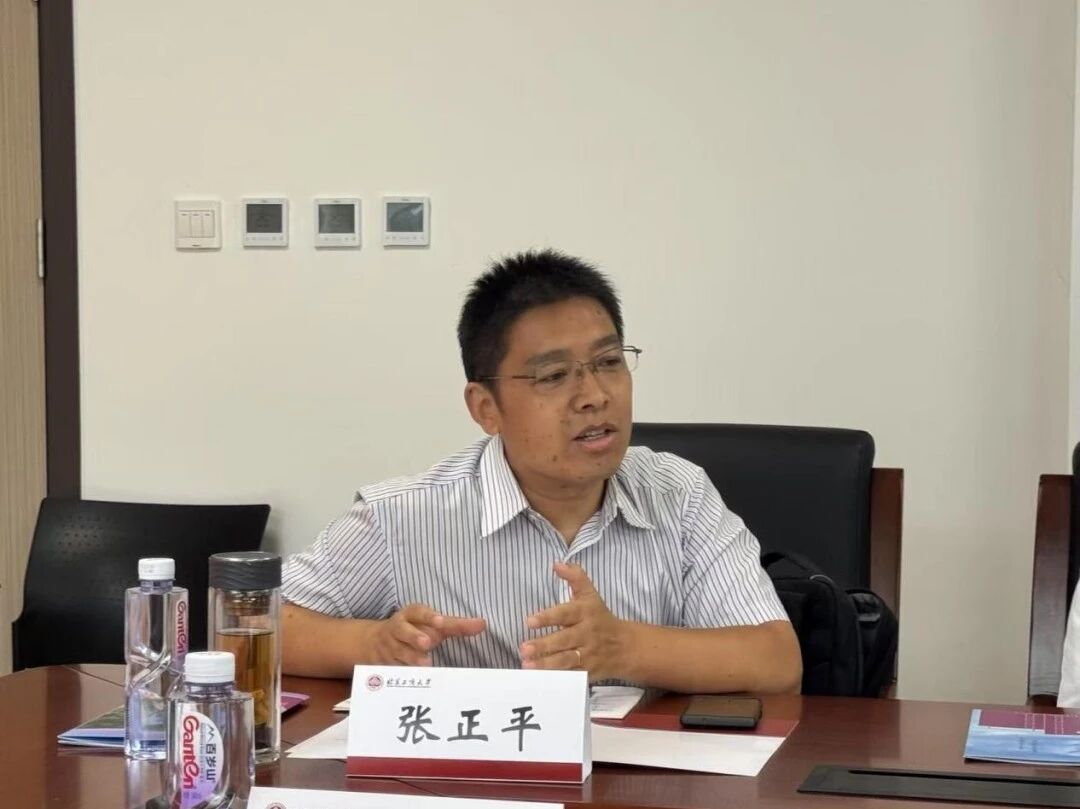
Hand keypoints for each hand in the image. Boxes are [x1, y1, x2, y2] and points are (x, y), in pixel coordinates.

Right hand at [371, 603, 485, 665]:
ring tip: (425, 664)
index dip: (429, 616)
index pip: (419, 612)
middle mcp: (397, 629)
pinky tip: (409, 682)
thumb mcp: (433, 624)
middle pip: (403, 631)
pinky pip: (390, 669)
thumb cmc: (415, 630)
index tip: (441, 621)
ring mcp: (389, 647)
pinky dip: (399, 675)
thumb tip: (482, 624)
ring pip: (397, 652)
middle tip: (427, 643)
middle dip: (414, 636)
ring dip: (409, 658)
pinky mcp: (383, 665)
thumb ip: (457, 625)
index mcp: (410, 615)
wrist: (374, 642)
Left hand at [519, 562, 628, 680]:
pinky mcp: (588, 672)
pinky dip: (557, 679)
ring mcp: (588, 654)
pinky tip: (540, 680)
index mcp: (586, 613)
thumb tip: (556, 564)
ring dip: (546, 665)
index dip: (548, 617)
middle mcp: (587, 634)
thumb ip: (575, 577)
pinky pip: (571, 677)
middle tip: (523, 648)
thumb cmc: (600, 617)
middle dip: (544, 645)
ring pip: (566, 660)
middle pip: (564, 640)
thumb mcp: (590, 595)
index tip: (529, 621)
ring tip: (527, 665)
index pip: (565, 613)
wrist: (625, 646)